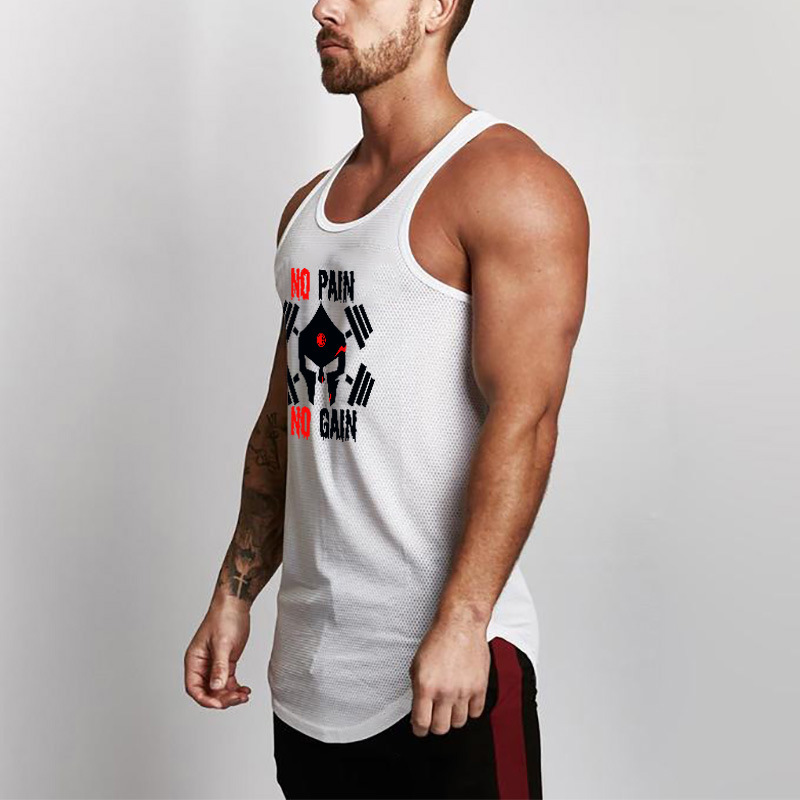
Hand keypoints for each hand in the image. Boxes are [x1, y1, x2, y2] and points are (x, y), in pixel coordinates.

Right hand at [184, 597, 251, 708]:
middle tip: (237, 699)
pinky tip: (245, 690)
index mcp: (194, 660)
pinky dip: (236, 688)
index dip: (205, 699)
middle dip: (221, 698)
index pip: (194, 688)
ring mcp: (214, 665)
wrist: (235, 605)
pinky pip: (228, 682)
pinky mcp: (225, 662)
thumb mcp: (222, 643)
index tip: (220, 705)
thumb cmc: (224, 618)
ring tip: (244, 696)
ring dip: (230, 695)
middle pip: (207, 691)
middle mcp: (202, 665)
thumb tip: (216, 687)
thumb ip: (219, 666)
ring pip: (219, 689)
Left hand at [408, 617, 490, 735]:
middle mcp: (445, 691)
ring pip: (459, 723)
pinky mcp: (480, 687)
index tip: (420, 727)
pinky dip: (470, 709)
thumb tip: (418, 710)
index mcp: (426, 686)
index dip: (419, 729)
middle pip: (441, 728)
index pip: (421, 723)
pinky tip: (464, 699)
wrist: (461, 624)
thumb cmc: (438, 640)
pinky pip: (476, 712)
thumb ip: (417, 689)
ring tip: (450, 705)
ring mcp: (464, 691)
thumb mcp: (417, 664)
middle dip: (435, 725)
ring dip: (453, 717)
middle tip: (435, 716)